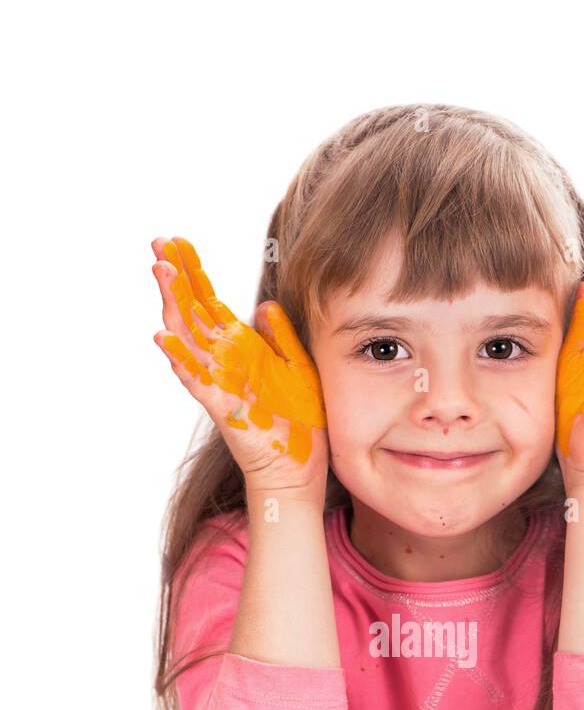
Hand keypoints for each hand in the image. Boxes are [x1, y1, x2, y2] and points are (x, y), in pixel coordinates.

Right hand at [151, 236, 328, 493]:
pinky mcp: (222, 406)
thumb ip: (280, 336)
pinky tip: (163, 338)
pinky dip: (179, 359)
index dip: (193, 271)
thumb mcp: (297, 366)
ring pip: (186, 338)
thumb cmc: (299, 421)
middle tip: (158, 243)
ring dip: (172, 305)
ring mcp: (218, 382)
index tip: (176, 241)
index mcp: (240, 348)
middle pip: (191, 312)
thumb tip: (263, 304)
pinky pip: (196, 380)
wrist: (299, 468)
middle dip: (175, 277)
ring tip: (161, 273)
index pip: (209, 302)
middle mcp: (223, 361)